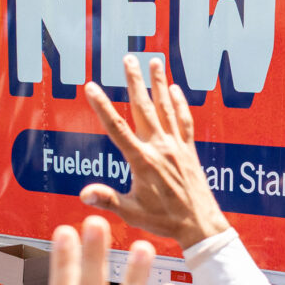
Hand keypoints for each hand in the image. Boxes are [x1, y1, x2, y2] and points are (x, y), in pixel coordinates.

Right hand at [80, 55, 232, 248]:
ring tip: (155, 61)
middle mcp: (161, 148)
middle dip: (135, 82)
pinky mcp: (189, 150)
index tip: (91, 86)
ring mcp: (177, 147)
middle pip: (144, 107)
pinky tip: (176, 90)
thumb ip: (108, 200)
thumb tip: (84, 194)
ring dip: (159, 83)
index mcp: (143, 160)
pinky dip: (180, 104)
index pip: (117, 128)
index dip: (102, 106)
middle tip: (128, 58)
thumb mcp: (132, 212)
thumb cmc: (165, 220)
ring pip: (166, 108)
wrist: (200, 225)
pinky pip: (184, 121)